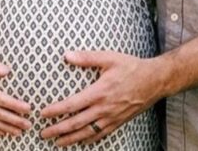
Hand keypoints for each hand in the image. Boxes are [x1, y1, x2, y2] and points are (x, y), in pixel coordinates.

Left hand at [39, 51, 162, 145]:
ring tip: (57, 143)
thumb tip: (66, 55)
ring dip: (71, 139)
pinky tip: (81, 142)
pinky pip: (101, 134)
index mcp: (99, 92)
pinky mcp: (119, 122)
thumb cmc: (131, 67)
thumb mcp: (109, 58)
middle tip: (43, 133)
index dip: (56, 111)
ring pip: (87, 132)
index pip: (72, 105)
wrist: (155, 80)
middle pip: (76, 123)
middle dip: (58, 130)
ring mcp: (112, 117)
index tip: (42, 114)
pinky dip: (89, 139)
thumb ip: (87, 58)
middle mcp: (104, 108)